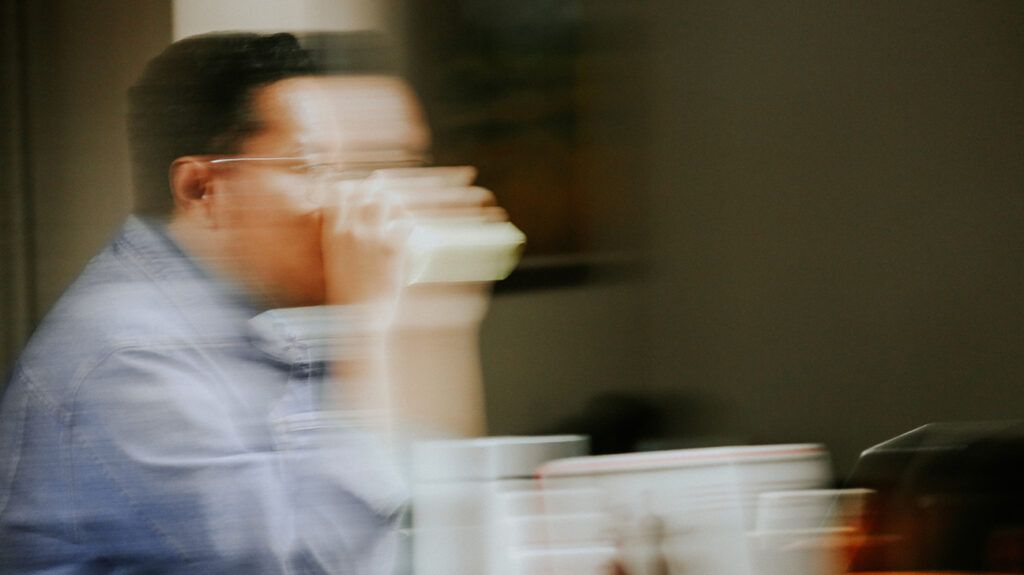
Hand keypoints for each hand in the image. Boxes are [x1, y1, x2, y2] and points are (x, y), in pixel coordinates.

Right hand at [320, 169, 505, 324]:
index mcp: (331, 233)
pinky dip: (408, 221)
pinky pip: (405, 222)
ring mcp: (372, 237)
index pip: (336, 194)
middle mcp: (350, 230)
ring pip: (384, 201)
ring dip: (392, 199)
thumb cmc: (344, 294)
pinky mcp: (392, 247)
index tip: (354, 187)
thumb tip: (345, 226)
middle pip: (363, 192)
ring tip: (397, 203)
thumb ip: (337, 239)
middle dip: (372, 186)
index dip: (347, 185)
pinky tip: (408, 224)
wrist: (358, 318)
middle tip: (379, 184)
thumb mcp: (331, 261)